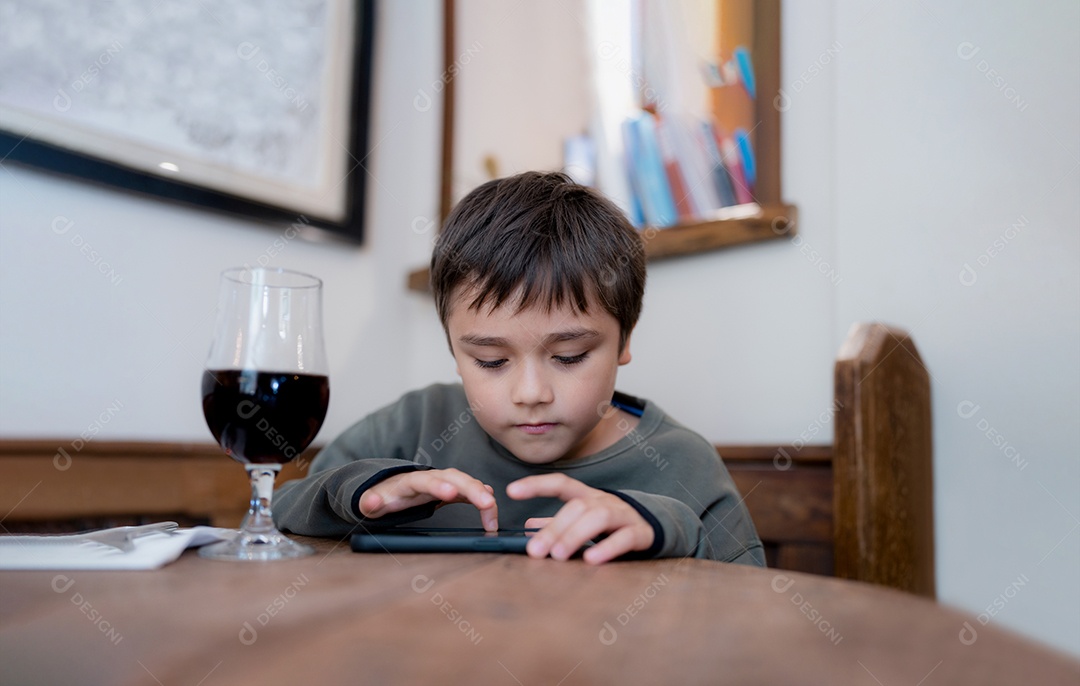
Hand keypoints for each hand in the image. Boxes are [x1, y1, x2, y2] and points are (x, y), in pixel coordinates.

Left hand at [359, 468, 498, 531]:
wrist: (393, 488)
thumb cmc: (384, 496)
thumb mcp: (371, 501)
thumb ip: (370, 501)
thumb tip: (372, 502)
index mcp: (412, 480)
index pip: (426, 480)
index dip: (439, 486)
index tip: (451, 494)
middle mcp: (433, 477)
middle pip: (456, 478)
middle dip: (473, 489)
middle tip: (487, 504)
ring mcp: (446, 482)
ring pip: (468, 483)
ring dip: (482, 496)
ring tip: (492, 515)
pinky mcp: (454, 490)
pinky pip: (472, 493)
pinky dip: (483, 500)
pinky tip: (491, 510)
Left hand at [507, 474, 653, 564]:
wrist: (656, 528)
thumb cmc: (612, 524)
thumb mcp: (583, 521)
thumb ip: (558, 523)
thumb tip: (527, 527)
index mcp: (588, 496)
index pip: (561, 483)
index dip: (536, 485)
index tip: (511, 491)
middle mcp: (604, 500)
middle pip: (577, 506)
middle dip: (554, 528)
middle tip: (535, 550)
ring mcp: (624, 515)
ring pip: (598, 517)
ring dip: (575, 535)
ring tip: (558, 556)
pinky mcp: (641, 533)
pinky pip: (624, 537)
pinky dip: (607, 548)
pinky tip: (591, 560)